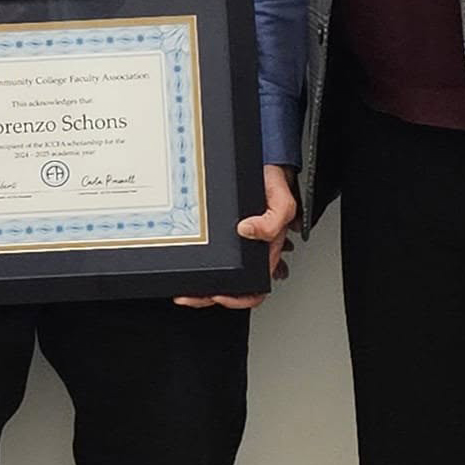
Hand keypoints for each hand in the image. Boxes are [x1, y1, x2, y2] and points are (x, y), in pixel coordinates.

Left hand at [174, 164, 297, 310]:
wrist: (262, 166)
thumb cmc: (273, 185)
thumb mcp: (282, 203)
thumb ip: (272, 222)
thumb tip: (248, 231)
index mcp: (265, 253)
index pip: (254, 289)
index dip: (238, 298)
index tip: (219, 295)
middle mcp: (249, 253)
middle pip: (230, 287)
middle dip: (208, 296)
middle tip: (189, 296)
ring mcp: (234, 245)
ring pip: (217, 276)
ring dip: (199, 287)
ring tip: (182, 290)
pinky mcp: (220, 235)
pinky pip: (209, 257)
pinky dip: (197, 266)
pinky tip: (185, 267)